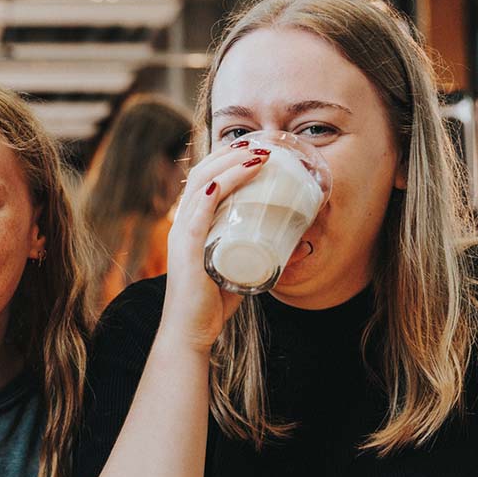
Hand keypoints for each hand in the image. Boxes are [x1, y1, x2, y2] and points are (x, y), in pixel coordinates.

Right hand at [164, 142, 270, 350]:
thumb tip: (294, 245)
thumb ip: (255, 255)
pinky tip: (241, 173)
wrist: (191, 332)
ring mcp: (183, 233)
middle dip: (231, 152)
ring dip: (232, 162)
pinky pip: (203, 207)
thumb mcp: (235, 270)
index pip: (204, 181)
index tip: (254, 149)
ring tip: (259, 153)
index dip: (226, 159)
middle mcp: (183, 223)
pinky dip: (221, 185)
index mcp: (191, 225)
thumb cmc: (210, 305)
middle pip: (203, 173)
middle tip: (261, 143)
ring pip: (204, 183)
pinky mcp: (187, 246)